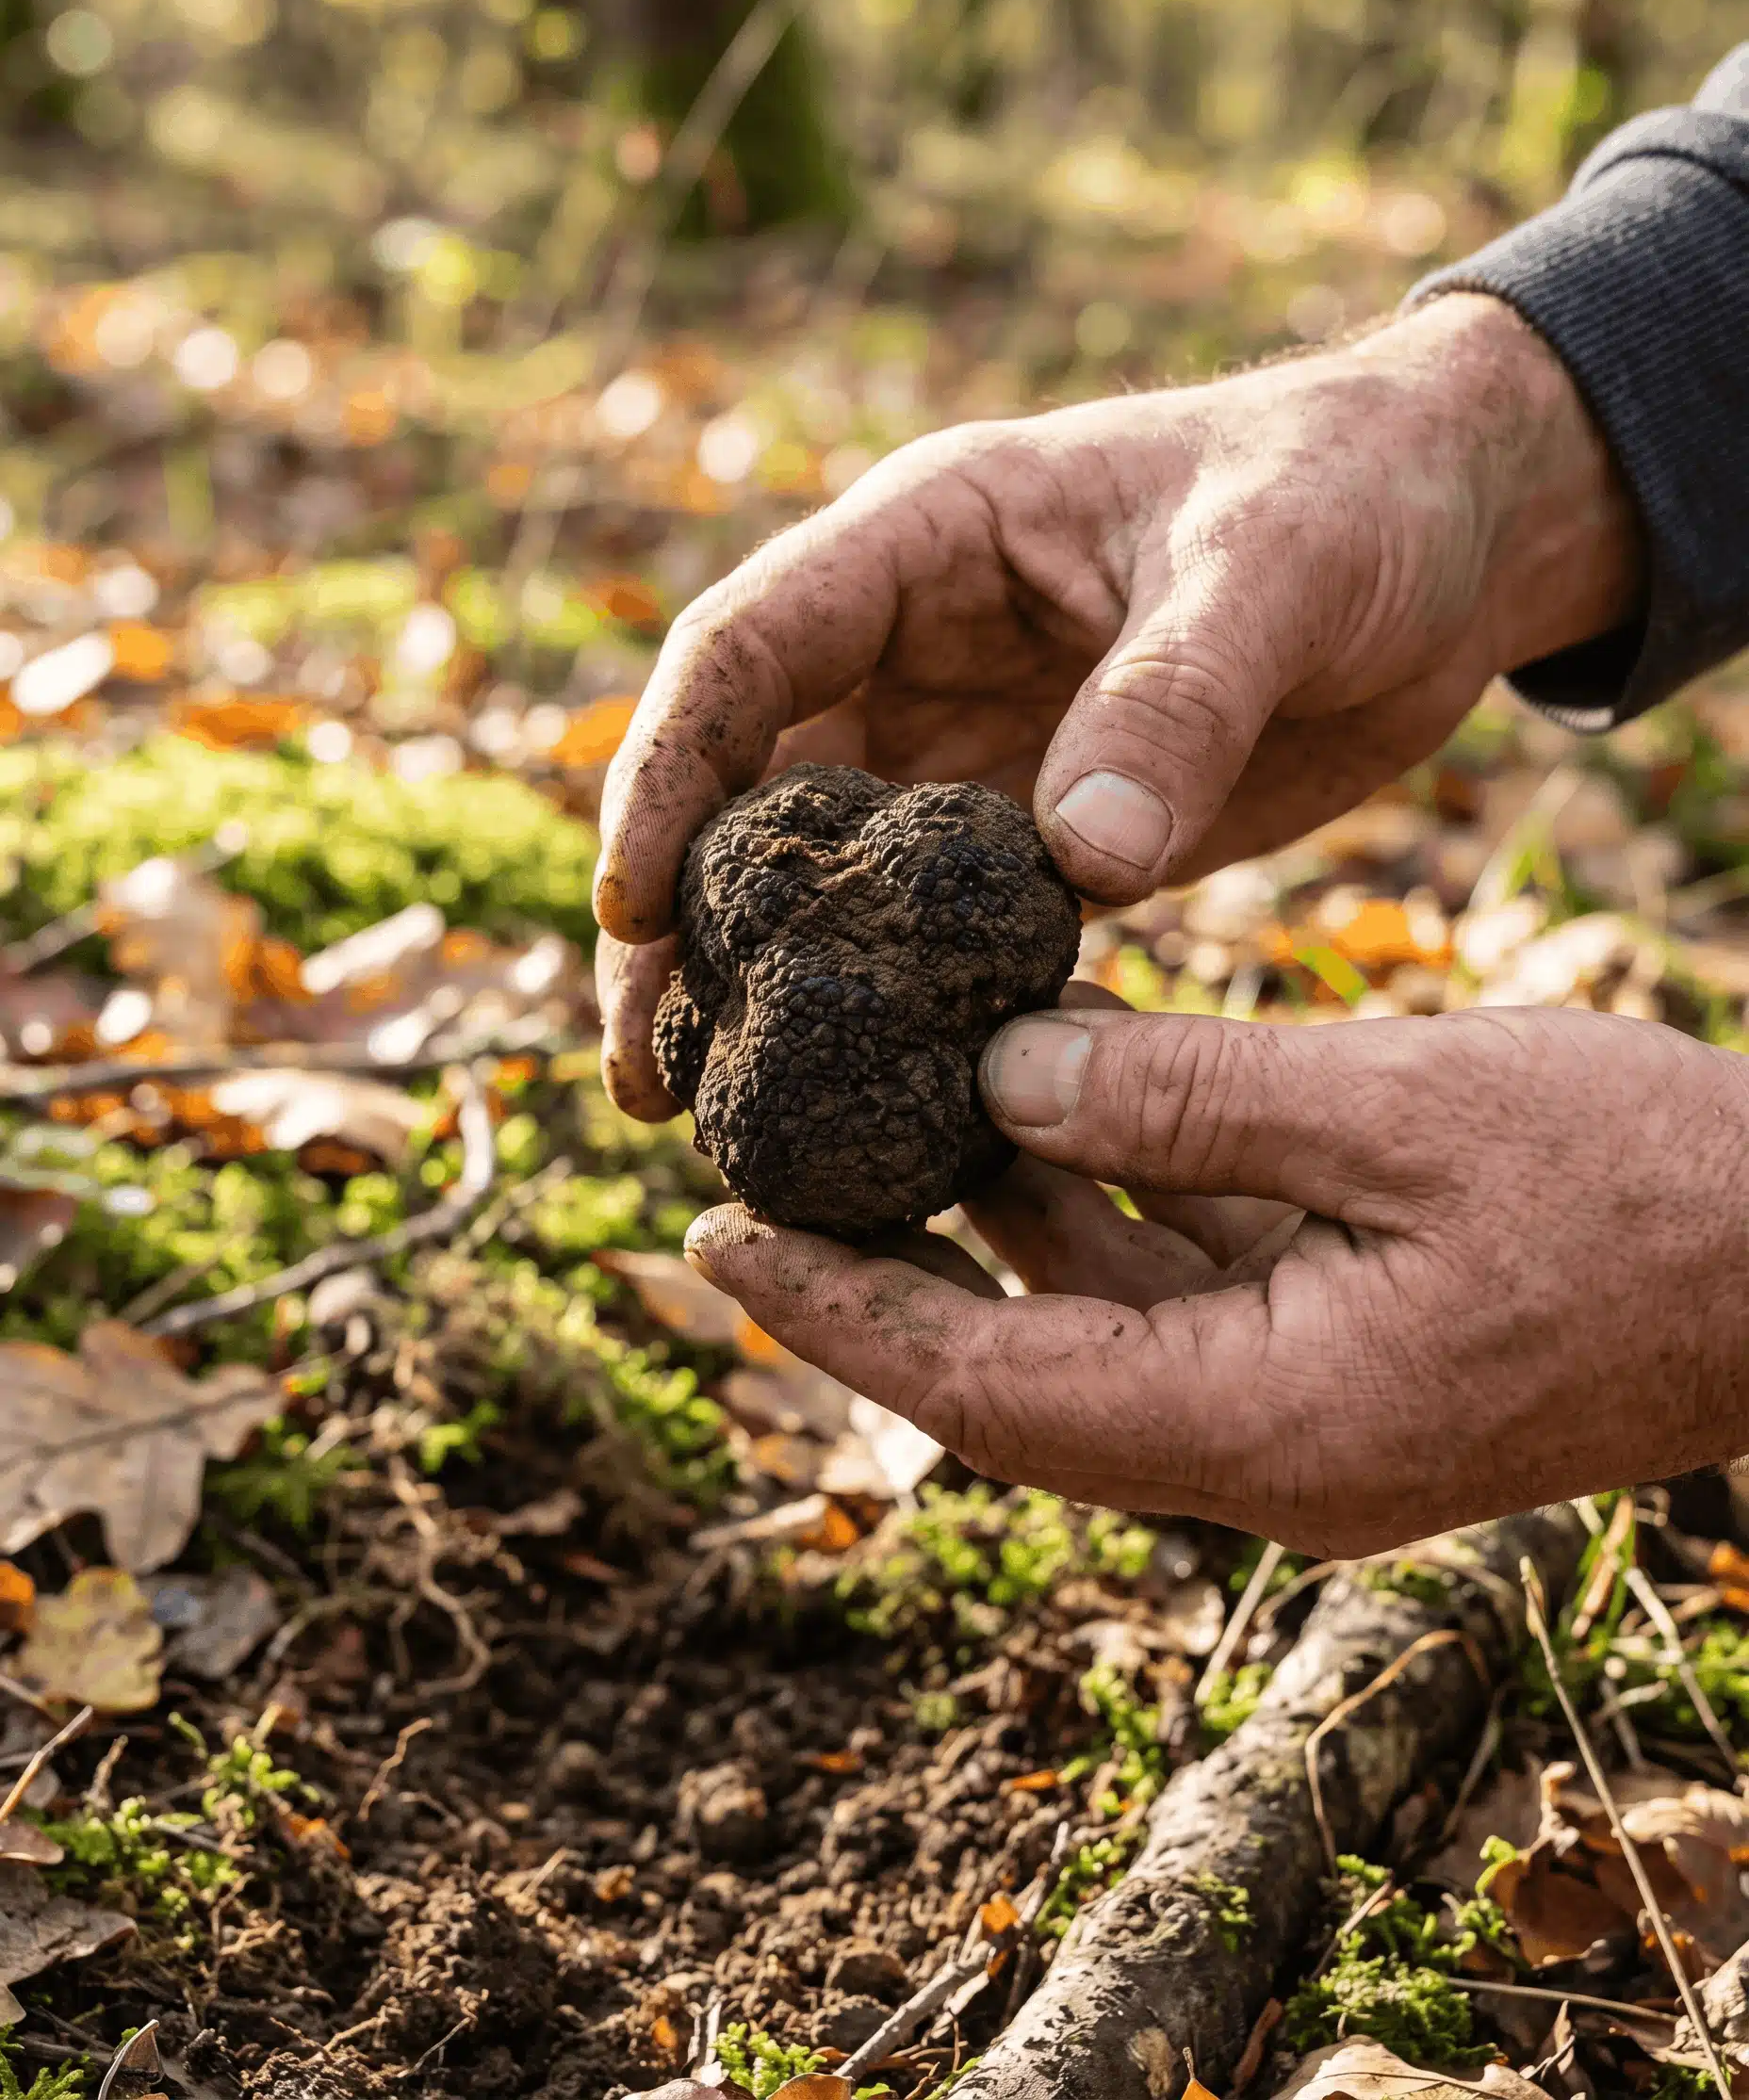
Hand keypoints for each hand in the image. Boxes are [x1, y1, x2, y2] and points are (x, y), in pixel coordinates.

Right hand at [594, 291, 1640, 1116]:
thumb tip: (1082, 859)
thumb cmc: (1356, 491)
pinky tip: (873, 1113)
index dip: (667, 775)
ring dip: (765, 990)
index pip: (744, 651)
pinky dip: (895, 1016)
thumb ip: (1177, 698)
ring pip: (822, 881)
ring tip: (714, 1117)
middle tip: (642, 1068)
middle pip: (744, 789)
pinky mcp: (1039, 835)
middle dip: (680, 926)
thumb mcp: (1279, 566)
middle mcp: (916, 650)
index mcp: (926, 544)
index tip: (633, 912)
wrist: (1453, 533)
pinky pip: (939, 934)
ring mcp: (970, 748)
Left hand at [681, 1008, 1748, 1556]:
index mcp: (1263, 1425)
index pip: (988, 1390)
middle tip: (756, 1167)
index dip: (839, 1315)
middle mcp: (1257, 1447)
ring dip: (983, 1226)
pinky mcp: (1334, 1355)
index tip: (710, 1240)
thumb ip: (1190, 1099)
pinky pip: (1170, 1285)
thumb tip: (998, 1079)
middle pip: (1011, 1369)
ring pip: (1084, 1319)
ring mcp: (1298, 1408)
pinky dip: (1096, 1202)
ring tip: (869, 1112)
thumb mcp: (1401, 1110)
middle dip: (883, 1271)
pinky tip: (1037, 1097)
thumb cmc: (1637, 1189)